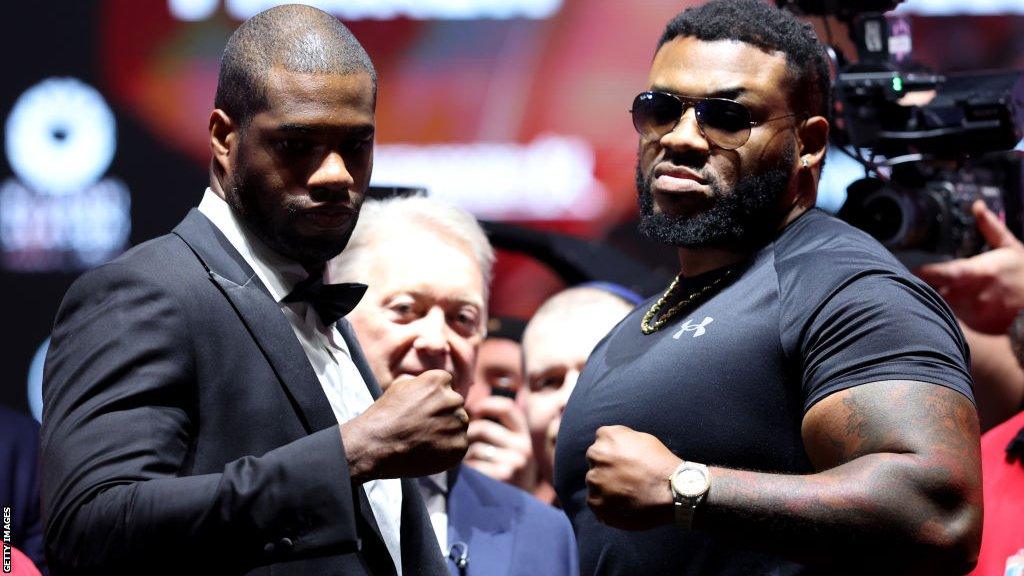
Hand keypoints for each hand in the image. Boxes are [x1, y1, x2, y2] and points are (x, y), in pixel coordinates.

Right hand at [341, 369, 467, 481]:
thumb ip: (421, 382)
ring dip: (446, 432)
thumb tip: (433, 384)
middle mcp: (453, 399)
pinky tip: (427, 452)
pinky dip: (446, 450)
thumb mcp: (399, 386)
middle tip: (420, 427)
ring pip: (458, 425)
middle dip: (442, 415)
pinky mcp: (459, 445)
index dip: (433, 399)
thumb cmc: (384, 415)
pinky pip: (458, 445)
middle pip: (454, 406)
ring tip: (422, 440)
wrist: (375, 445)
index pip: (446, 386)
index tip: (421, 410)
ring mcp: (458, 423)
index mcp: (439, 380)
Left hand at [463, 395, 536, 490]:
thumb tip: (469, 408)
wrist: (518, 507)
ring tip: (468, 464)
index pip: (506, 407)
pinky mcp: (502, 478)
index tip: (471, 410)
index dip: (486, 404)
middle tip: (461, 445)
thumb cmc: (508, 472)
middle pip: (482, 428)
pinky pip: (472, 465)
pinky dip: (466, 470)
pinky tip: (471, 476)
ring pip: (474, 448)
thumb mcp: (512, 448)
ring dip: (464, 455)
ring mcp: (514, 464)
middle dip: (466, 435)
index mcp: (525, 435)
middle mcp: (523, 447)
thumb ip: (499, 428)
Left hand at [585, 425, 680, 530]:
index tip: (623, 461)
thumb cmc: (661, 464)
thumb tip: (613, 445)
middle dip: (606, 467)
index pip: (601, 441)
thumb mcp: (643, 438)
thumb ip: (622, 439)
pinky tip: (622, 505)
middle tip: (625, 478)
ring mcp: (594, 479)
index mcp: (607, 436)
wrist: (673, 491)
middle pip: (595, 460)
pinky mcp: (595, 501)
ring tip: (626, 493)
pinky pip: (594, 501)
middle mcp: (597, 454)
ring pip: (594, 481)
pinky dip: (605, 504)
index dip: (613, 452)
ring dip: (605, 486)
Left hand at [916, 200, 1023, 333]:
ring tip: (932, 288)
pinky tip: (950, 301)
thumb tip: (978, 206)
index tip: (911, 267)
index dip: (925, 272)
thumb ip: (991, 228)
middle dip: (923, 284)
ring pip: (941, 304)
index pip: (945, 274)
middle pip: (935, 290)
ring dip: (935, 296)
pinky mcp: (974, 327)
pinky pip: (951, 317)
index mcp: (980, 273)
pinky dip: (948, 309)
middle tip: (912, 277)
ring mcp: (973, 313)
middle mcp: (973, 295)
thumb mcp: (1011, 248)